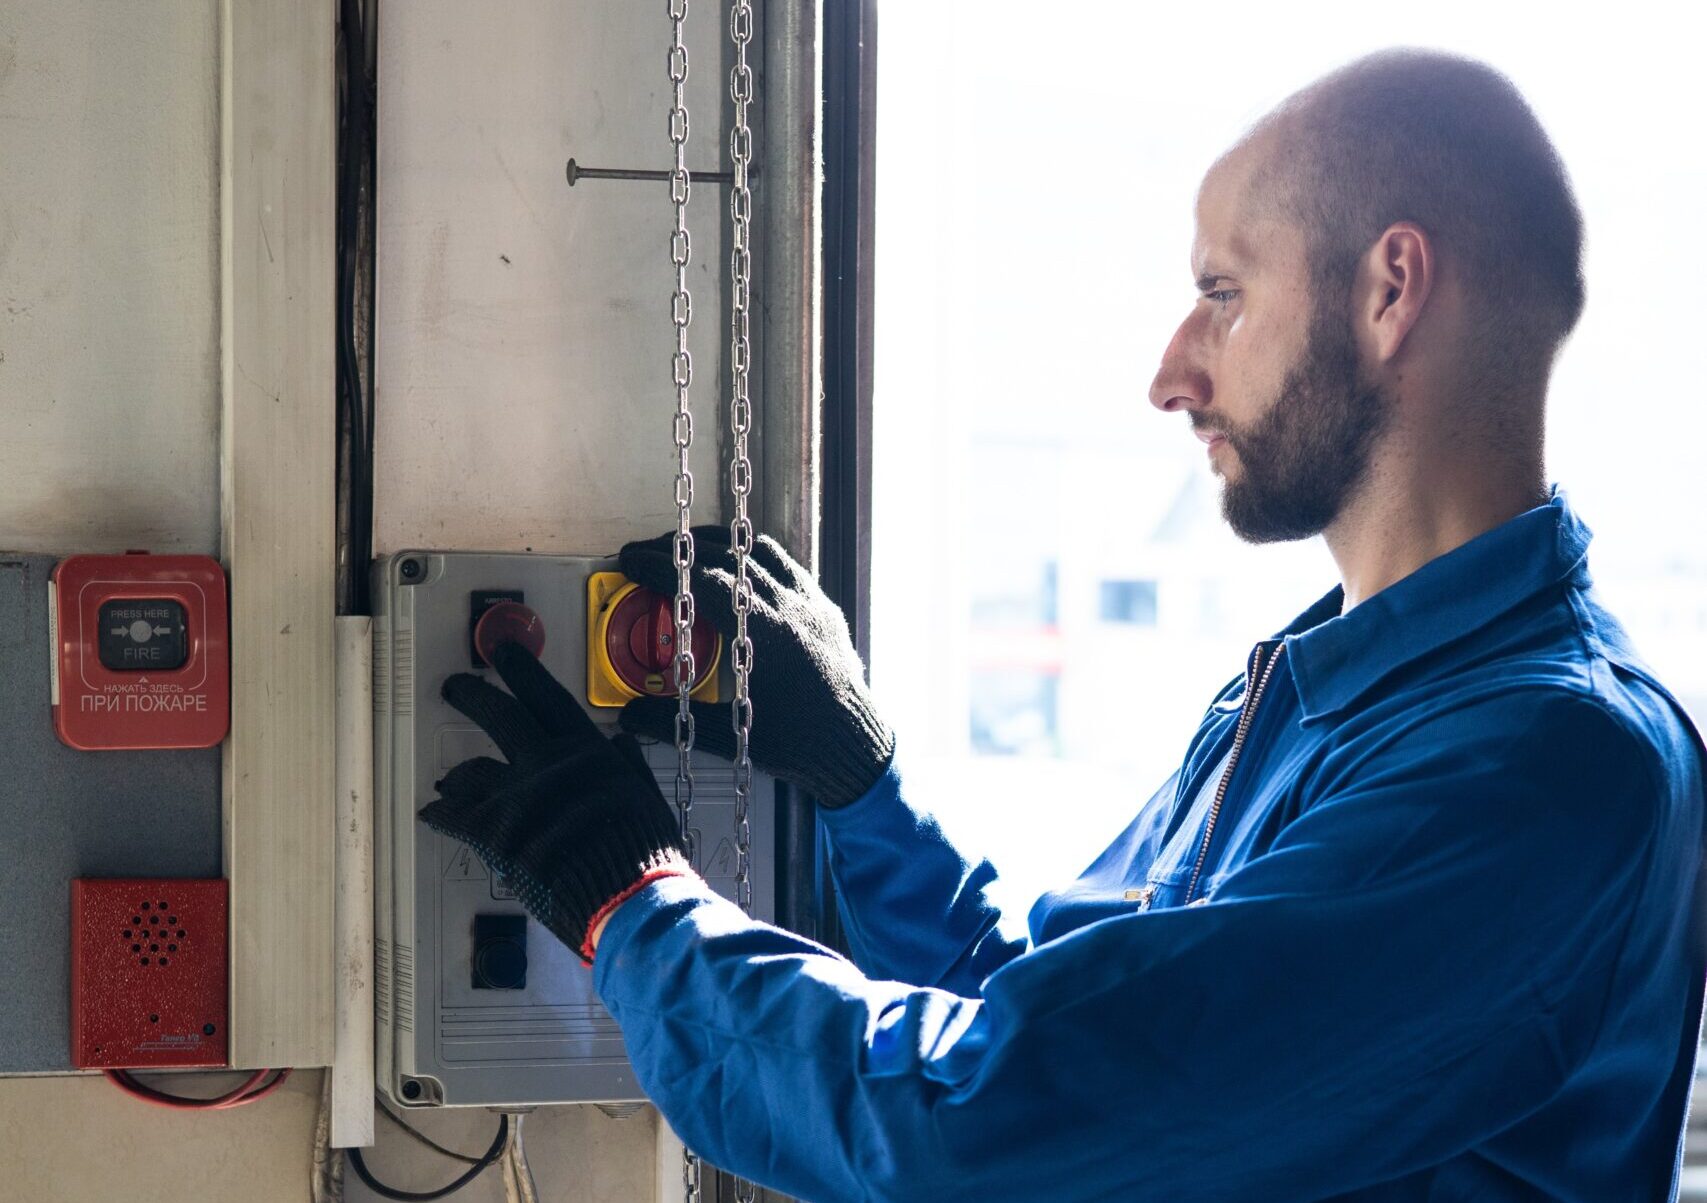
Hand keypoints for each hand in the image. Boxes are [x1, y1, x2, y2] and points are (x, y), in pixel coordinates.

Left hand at [420, 641, 690, 961]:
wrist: (626, 899)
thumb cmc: (644, 856)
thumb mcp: (649, 800)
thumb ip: (630, 768)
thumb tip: (620, 741)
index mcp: (587, 751)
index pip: (548, 699)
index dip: (524, 672)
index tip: (505, 652)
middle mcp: (548, 762)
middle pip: (500, 716)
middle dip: (473, 696)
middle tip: (456, 686)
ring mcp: (516, 795)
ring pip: (471, 770)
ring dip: (458, 775)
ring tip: (448, 781)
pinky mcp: (493, 831)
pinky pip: (453, 816)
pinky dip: (441, 815)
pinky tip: (432, 814)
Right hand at [617, 526, 894, 808]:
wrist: (854, 745)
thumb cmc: (799, 742)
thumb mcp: (728, 734)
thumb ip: (673, 723)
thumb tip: (630, 717)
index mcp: (764, 633)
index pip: (703, 580)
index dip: (660, 567)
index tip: (632, 561)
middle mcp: (789, 607)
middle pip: (726, 556)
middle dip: (681, 549)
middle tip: (649, 554)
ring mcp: (810, 602)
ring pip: (759, 551)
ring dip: (718, 544)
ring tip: (689, 551)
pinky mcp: (823, 606)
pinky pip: (786, 565)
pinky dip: (754, 558)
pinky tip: (736, 568)